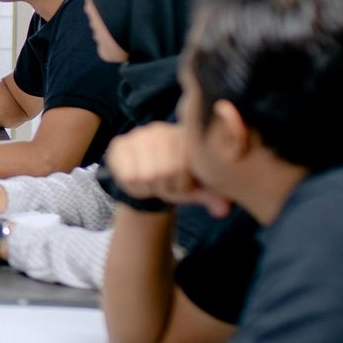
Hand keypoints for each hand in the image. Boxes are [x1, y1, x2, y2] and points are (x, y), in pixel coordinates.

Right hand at [104, 124, 231, 216]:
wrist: (152, 174)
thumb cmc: (179, 179)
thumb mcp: (197, 188)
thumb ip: (212, 197)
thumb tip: (224, 211)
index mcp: (184, 135)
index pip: (182, 167)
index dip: (180, 184)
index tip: (181, 183)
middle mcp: (161, 130)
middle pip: (161, 173)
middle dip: (163, 187)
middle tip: (163, 185)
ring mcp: (138, 135)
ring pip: (144, 175)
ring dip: (147, 187)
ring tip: (151, 182)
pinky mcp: (119, 144)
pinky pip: (126, 174)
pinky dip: (132, 184)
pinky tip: (137, 177)